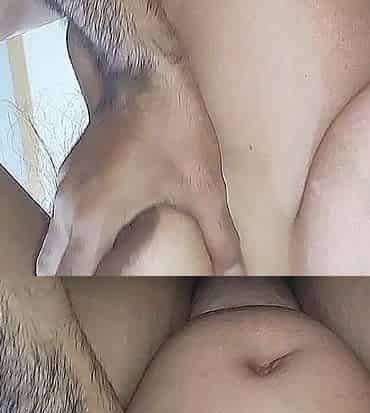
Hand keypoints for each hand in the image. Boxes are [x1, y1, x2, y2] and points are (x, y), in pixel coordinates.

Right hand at [36, 32, 242, 275]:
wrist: (146, 73)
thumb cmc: (174, 130)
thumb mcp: (203, 189)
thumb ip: (221, 237)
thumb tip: (238, 272)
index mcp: (93, 218)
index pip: (71, 277)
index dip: (92, 298)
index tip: (116, 306)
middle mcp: (68, 207)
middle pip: (55, 264)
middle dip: (79, 285)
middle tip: (114, 296)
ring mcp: (64, 188)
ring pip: (57, 241)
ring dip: (78, 261)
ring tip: (114, 275)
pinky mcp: (71, 174)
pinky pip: (64, 220)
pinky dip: (80, 238)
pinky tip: (113, 240)